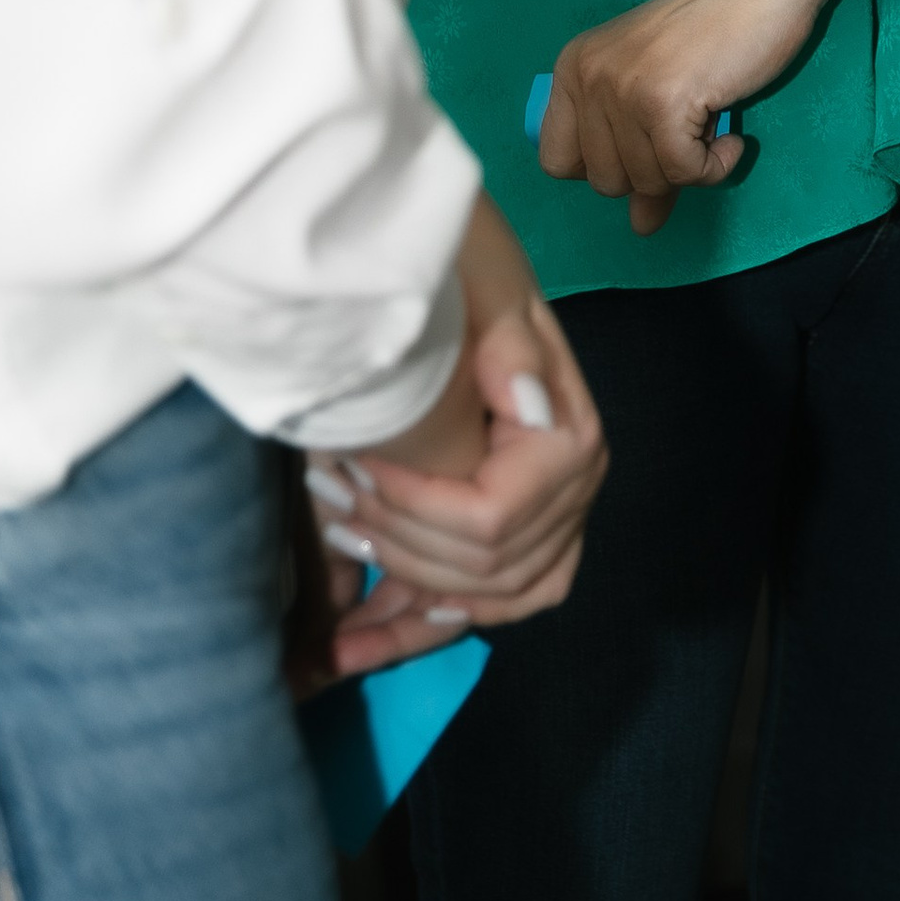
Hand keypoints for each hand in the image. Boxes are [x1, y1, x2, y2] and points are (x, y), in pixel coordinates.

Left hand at [305, 196, 606, 673]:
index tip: (353, 463)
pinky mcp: (525, 541)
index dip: (416, 507)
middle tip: (324, 490)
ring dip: (400, 582)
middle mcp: (575, 488)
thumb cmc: (465, 275)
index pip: (493, 518)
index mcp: (570, 434)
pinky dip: (425, 623)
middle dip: (393, 538)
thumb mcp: (486, 290)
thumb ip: (512, 349)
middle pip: (481, 565)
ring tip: (333, 536)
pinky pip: (486, 607)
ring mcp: (554, 520)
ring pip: (480, 596)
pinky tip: (365, 631)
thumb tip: (530, 409)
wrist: (457, 269)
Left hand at [536, 0, 872, 236]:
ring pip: (646, 181)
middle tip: (690, 131)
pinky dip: (716, 167)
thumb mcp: (659, 91)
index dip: (607, 166)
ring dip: (691, 168)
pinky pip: (685, 174)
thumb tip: (641, 227)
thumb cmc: (714, 32)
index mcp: (573, 68)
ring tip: (712, 125)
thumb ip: (640, 155)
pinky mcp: (664, 101)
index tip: (646, 144)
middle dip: (656, 170)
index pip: (558, 161)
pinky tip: (732, 138)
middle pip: (605, 182)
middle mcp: (587, 76)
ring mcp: (623, 88)